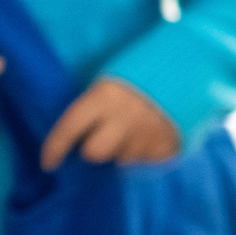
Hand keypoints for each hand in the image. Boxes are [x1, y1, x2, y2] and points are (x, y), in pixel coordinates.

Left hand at [39, 77, 179, 172]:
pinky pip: (145, 161)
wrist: (187, 71)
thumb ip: (92, 108)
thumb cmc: (138, 78)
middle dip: (94, 149)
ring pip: (122, 160)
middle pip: (95, 153)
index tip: (48, 163)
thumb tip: (76, 138)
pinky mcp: (168, 145)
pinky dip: (144, 152)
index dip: (54, 148)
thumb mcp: (110, 84)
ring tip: (132, 133)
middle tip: (102, 138)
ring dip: (122, 150)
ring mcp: (148, 133)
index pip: (69, 128)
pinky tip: (149, 137)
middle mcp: (125, 118)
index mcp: (105, 97)